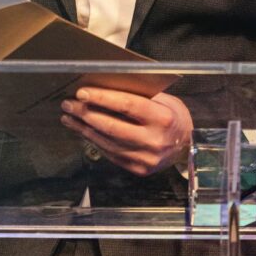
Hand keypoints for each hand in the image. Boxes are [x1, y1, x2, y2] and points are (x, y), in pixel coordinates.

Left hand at [60, 87, 192, 176]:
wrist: (187, 145)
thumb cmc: (171, 115)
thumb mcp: (162, 100)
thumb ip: (137, 95)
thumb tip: (102, 85)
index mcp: (162, 118)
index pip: (128, 105)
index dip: (103, 98)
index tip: (82, 92)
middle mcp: (154, 141)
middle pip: (112, 126)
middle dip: (86, 114)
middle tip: (68, 104)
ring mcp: (146, 158)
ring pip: (107, 142)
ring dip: (84, 128)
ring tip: (70, 117)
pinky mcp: (139, 170)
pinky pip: (111, 154)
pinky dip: (94, 140)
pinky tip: (84, 130)